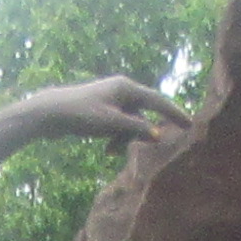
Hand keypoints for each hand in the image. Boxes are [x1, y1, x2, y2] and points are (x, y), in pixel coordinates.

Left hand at [14, 76, 183, 148]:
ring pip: (130, 123)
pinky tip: (106, 150)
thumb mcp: (111, 123)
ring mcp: (111, 100)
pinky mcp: (102, 110)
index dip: (174, 113)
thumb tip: (157, 134)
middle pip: (143, 114)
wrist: (50, 112)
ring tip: (111, 152)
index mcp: (126, 87)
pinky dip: (116, 137)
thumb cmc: (81, 114)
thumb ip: (136, 128)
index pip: (157, 101)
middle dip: (142, 133)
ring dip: (125, 139)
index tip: (190, 124)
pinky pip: (119, 125)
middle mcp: (121, 90)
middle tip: (147, 148)